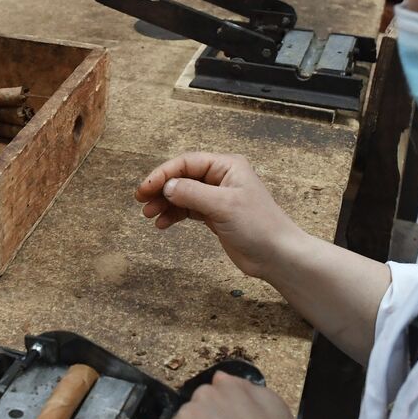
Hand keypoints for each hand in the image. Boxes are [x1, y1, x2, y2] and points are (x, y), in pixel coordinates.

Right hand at [135, 152, 307, 279]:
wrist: (276, 255)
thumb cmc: (259, 226)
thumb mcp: (223, 206)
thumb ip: (192, 193)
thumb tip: (166, 186)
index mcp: (227, 166)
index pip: (187, 163)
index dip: (163, 174)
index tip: (144, 188)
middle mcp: (221, 178)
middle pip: (182, 177)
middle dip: (161, 189)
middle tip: (141, 202)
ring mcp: (218, 197)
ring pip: (183, 194)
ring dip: (165, 203)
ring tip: (149, 216)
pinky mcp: (216, 215)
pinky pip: (188, 210)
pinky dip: (174, 215)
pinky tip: (163, 224)